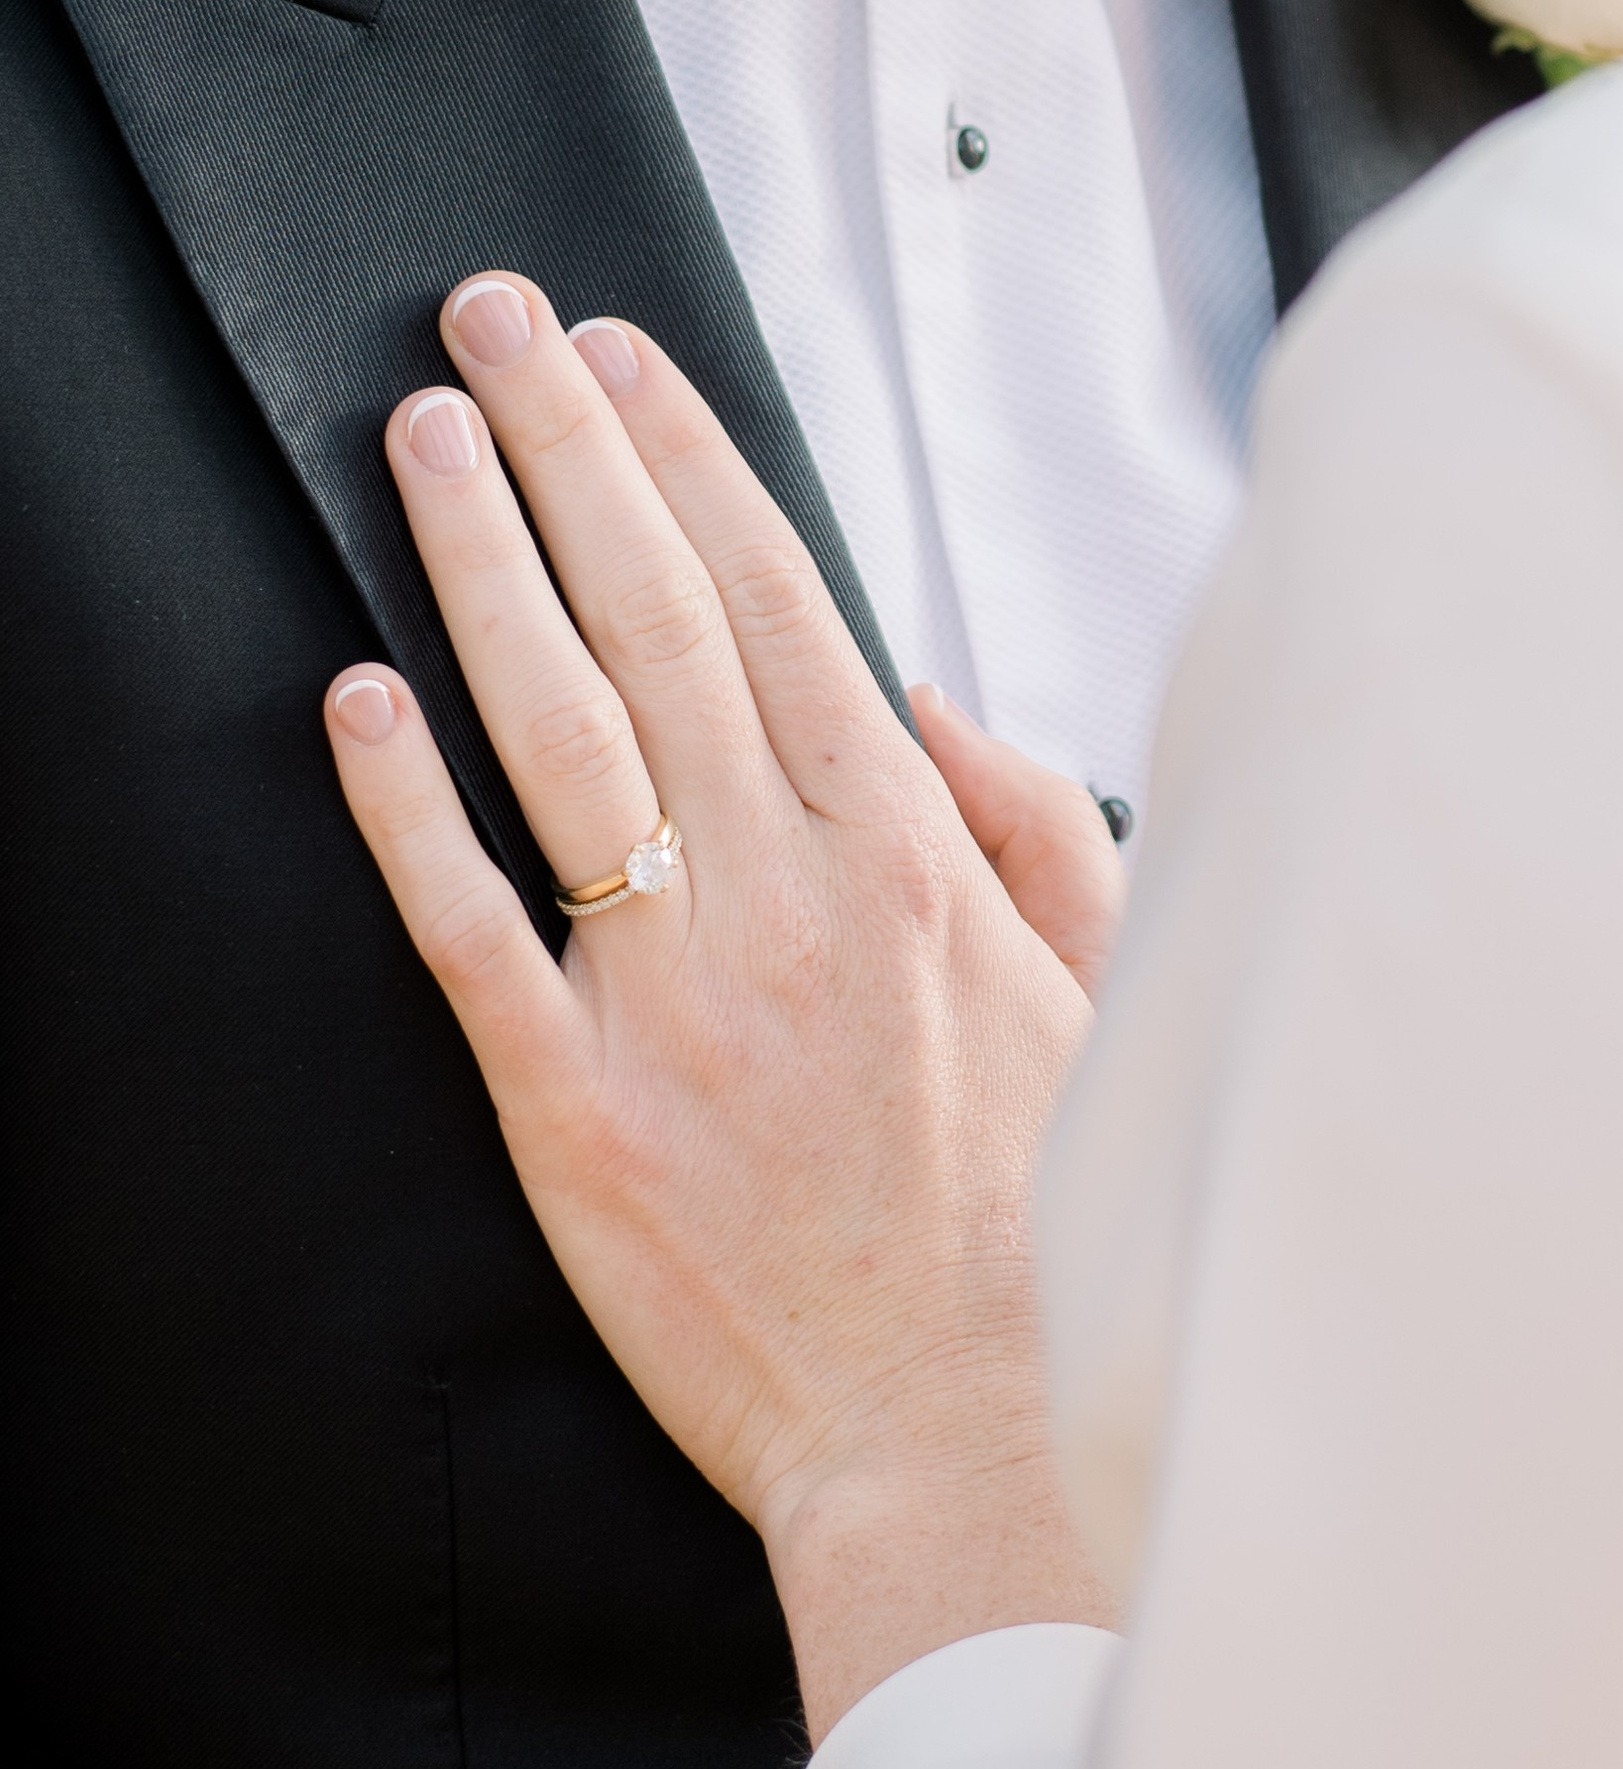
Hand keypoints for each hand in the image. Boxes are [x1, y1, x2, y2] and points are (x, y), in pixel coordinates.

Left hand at [324, 273, 1114, 1736]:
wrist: (970, 1443)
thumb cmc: (1046, 1230)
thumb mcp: (1116, 1003)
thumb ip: (1038, 833)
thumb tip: (934, 703)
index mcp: (913, 863)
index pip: (780, 607)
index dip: (689, 466)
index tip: (622, 360)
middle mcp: (784, 899)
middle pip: (656, 623)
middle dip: (565, 452)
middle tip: (486, 326)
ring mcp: (669, 1000)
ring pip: (557, 732)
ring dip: (482, 568)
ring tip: (422, 442)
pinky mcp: (575, 1112)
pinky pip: (470, 929)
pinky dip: (408, 809)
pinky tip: (359, 702)